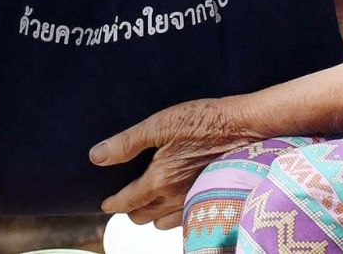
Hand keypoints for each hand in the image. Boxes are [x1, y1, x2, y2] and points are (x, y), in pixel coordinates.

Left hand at [92, 97, 258, 228]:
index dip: (112, 204)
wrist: (245, 128)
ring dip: (152, 214)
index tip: (105, 204)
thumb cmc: (204, 121)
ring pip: (163, 222)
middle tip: (125, 197)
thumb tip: (97, 156)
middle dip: (130, 209)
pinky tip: (173, 200)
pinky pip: (184, 220)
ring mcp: (195, 202)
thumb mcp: (160, 124)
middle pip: (143, 217)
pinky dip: (173, 215)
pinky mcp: (211, 200)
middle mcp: (176, 198)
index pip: (127, 203)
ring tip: (148, 199)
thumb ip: (127, 143)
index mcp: (160, 180)